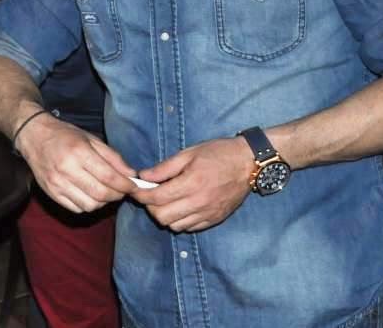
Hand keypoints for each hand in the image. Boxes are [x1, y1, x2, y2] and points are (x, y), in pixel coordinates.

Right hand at [15, 113, 137, 212]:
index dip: (125, 185)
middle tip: (122, 190)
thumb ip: (112, 157)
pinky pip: (76, 209)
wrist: (34, 137)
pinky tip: (90, 194)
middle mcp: (67, 169)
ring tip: (106, 192)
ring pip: (90, 205)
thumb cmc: (65, 135)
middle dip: (117, 195)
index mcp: (78, 152)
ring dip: (103, 202)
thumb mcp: (91, 138)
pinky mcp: (51, 193)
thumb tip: (131, 175)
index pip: (108, 177)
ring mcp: (57, 183)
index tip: (133, 186)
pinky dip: (88, 205)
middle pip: (101, 194)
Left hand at [131, 136, 253, 232]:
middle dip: (151, 207)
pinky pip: (190, 228)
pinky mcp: (215, 219)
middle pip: (162, 217)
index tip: (135, 190)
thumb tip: (143, 176)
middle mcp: (199, 202)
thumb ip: (165, 168)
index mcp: (191, 183)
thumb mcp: (189, 153)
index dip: (141, 195)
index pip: (157, 198)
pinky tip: (181, 207)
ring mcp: (208, 213)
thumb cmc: (218, 153)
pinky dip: (180, 221)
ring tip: (166, 201)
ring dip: (165, 215)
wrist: (248, 163)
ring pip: (175, 226)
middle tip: (151, 195)